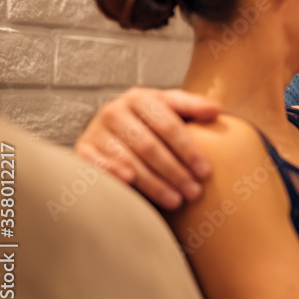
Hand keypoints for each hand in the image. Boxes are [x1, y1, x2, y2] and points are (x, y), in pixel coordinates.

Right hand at [74, 88, 220, 209]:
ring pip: (127, 160)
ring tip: (176, 201)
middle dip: (174, 171)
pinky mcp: (82, 150)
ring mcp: (96, 131)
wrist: (113, 128)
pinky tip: (131, 185)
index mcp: (140, 98)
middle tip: (193, 192)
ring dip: (153, 183)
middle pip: (149, 145)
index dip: (188, 149)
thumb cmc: (151, 121)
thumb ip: (193, 107)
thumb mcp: (171, 108)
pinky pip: (97, 166)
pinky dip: (113, 174)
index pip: (169, 125)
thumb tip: (216, 110)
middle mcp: (115, 111)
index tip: (206, 172)